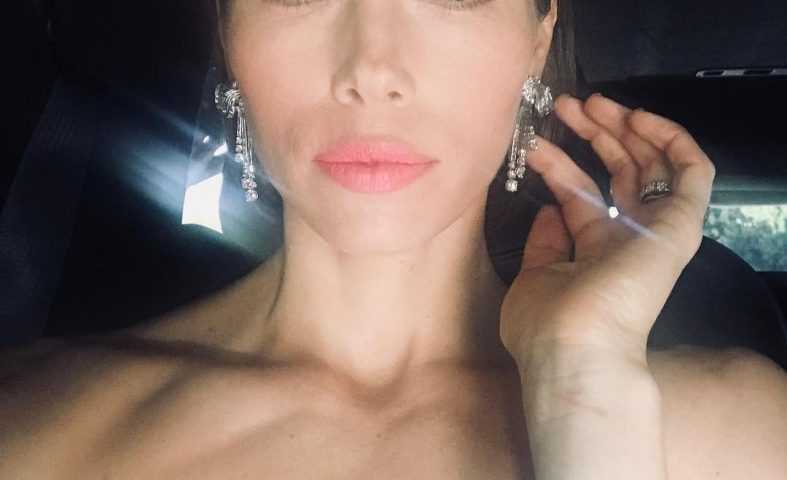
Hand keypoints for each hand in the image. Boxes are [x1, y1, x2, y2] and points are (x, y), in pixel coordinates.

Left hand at [499, 93, 715, 369]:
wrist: (574, 352)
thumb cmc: (546, 324)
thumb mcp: (533, 276)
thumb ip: (545, 241)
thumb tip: (550, 207)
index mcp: (595, 251)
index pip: (583, 195)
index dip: (560, 163)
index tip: (534, 141)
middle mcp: (629, 238)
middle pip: (620, 173)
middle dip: (594, 135)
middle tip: (567, 105)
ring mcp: (657, 232)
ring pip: (654, 166)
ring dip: (626, 128)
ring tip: (592, 101)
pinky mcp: (680, 227)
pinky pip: (692, 174)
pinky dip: (672, 140)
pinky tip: (639, 117)